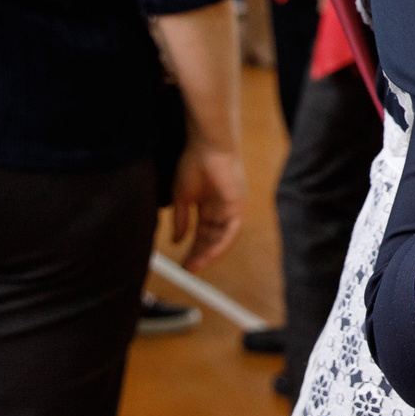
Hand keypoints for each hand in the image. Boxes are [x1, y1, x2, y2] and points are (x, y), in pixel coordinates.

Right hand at [170, 140, 246, 269]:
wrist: (206, 145)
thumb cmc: (193, 164)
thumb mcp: (182, 198)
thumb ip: (180, 220)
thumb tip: (176, 241)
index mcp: (209, 206)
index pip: (202, 234)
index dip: (193, 248)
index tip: (182, 263)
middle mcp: (222, 210)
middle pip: (212, 239)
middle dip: (200, 255)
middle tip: (188, 270)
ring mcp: (231, 208)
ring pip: (223, 238)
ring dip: (210, 254)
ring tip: (196, 266)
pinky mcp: (238, 206)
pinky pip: (231, 231)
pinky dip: (221, 244)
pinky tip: (209, 255)